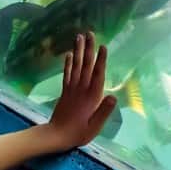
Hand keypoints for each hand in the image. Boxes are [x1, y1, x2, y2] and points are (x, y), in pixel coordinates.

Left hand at [41, 33, 115, 148]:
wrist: (56, 136)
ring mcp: (72, 89)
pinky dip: (68, 63)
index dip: (101, 60)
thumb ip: (104, 111)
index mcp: (91, 97)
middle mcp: (81, 89)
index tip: (103, 46)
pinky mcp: (65, 92)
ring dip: (78, 51)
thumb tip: (114, 96)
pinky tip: (69, 54)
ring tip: (79, 37)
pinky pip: (67, 74)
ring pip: (76, 66)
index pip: (98, 75)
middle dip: (89, 49)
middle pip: (86, 66)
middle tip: (90, 33)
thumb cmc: (79, 133)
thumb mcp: (95, 127)